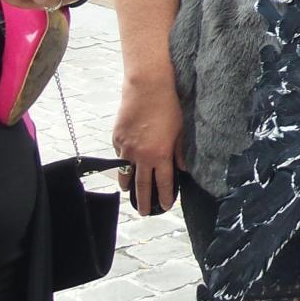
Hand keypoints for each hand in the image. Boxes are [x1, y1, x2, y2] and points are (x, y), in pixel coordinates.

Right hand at [113, 77, 182, 214]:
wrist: (147, 87)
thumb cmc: (168, 106)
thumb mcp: (180, 130)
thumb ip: (180, 152)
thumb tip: (183, 169)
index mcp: (161, 155)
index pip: (163, 183)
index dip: (165, 197)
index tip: (166, 206)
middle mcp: (142, 156)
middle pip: (142, 185)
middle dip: (143, 201)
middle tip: (144, 212)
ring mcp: (126, 148)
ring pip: (124, 173)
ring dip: (127, 184)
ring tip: (129, 191)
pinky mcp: (116, 138)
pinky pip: (118, 155)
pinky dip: (122, 161)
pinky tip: (124, 163)